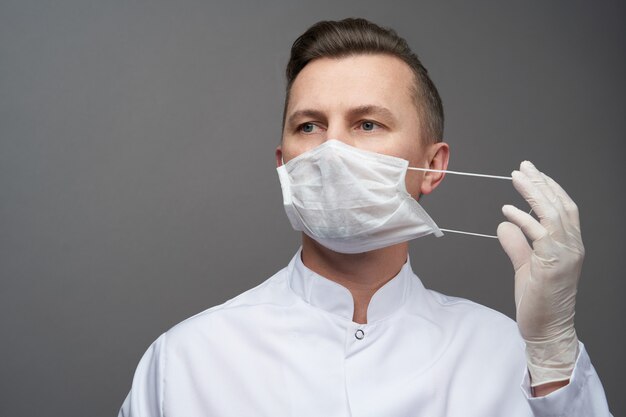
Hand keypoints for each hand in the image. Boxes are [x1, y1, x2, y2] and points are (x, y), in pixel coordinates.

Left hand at [497, 161, 583, 386]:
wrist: (546, 329)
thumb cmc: (538, 300)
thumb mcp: (525, 265)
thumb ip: (517, 244)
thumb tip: (505, 224)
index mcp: (569, 244)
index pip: (563, 208)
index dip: (548, 188)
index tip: (532, 172)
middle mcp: (572, 246)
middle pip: (559, 205)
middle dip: (541, 183)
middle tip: (523, 166)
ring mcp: (565, 255)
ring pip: (553, 214)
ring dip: (534, 193)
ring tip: (517, 177)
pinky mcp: (552, 264)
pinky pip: (538, 234)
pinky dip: (523, 219)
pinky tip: (508, 209)